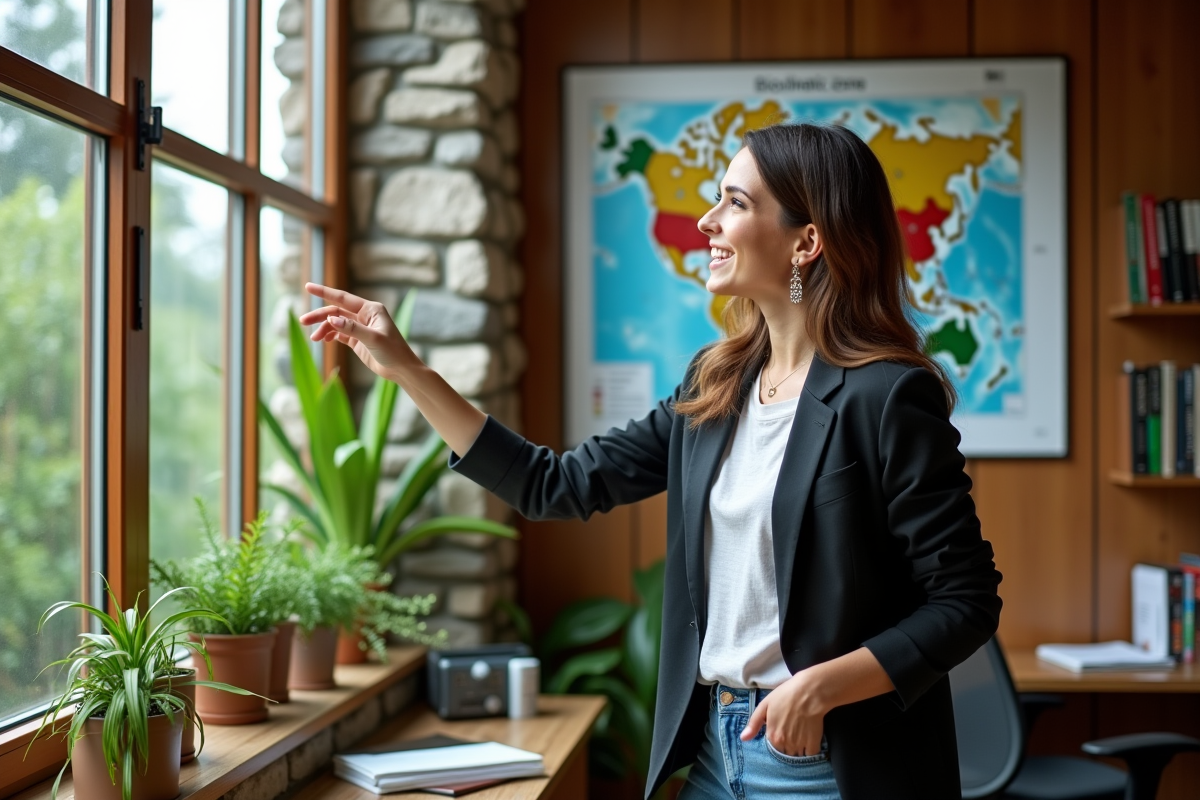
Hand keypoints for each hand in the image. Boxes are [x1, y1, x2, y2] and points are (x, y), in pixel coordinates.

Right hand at [300, 283, 415, 379]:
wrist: (401, 369)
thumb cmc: (393, 351)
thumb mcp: (373, 339)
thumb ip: (352, 329)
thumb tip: (331, 319)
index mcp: (371, 309)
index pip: (343, 298)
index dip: (324, 292)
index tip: (308, 286)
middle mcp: (364, 315)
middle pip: (336, 311)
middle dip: (319, 315)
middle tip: (303, 321)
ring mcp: (360, 328)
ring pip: (336, 323)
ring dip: (324, 328)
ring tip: (315, 339)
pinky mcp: (357, 340)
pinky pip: (339, 334)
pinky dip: (330, 335)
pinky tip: (324, 340)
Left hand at [740, 669, 827, 756]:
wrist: (810, 691)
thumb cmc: (786, 695)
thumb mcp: (765, 705)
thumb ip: (754, 724)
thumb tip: (743, 739)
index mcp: (772, 736)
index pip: (773, 747)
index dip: (777, 738)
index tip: (782, 729)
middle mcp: (785, 744)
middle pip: (784, 752)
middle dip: (786, 745)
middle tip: (792, 730)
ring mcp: (800, 745)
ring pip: (796, 755)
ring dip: (797, 749)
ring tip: (801, 734)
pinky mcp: (813, 743)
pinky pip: (810, 755)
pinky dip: (809, 750)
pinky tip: (809, 739)